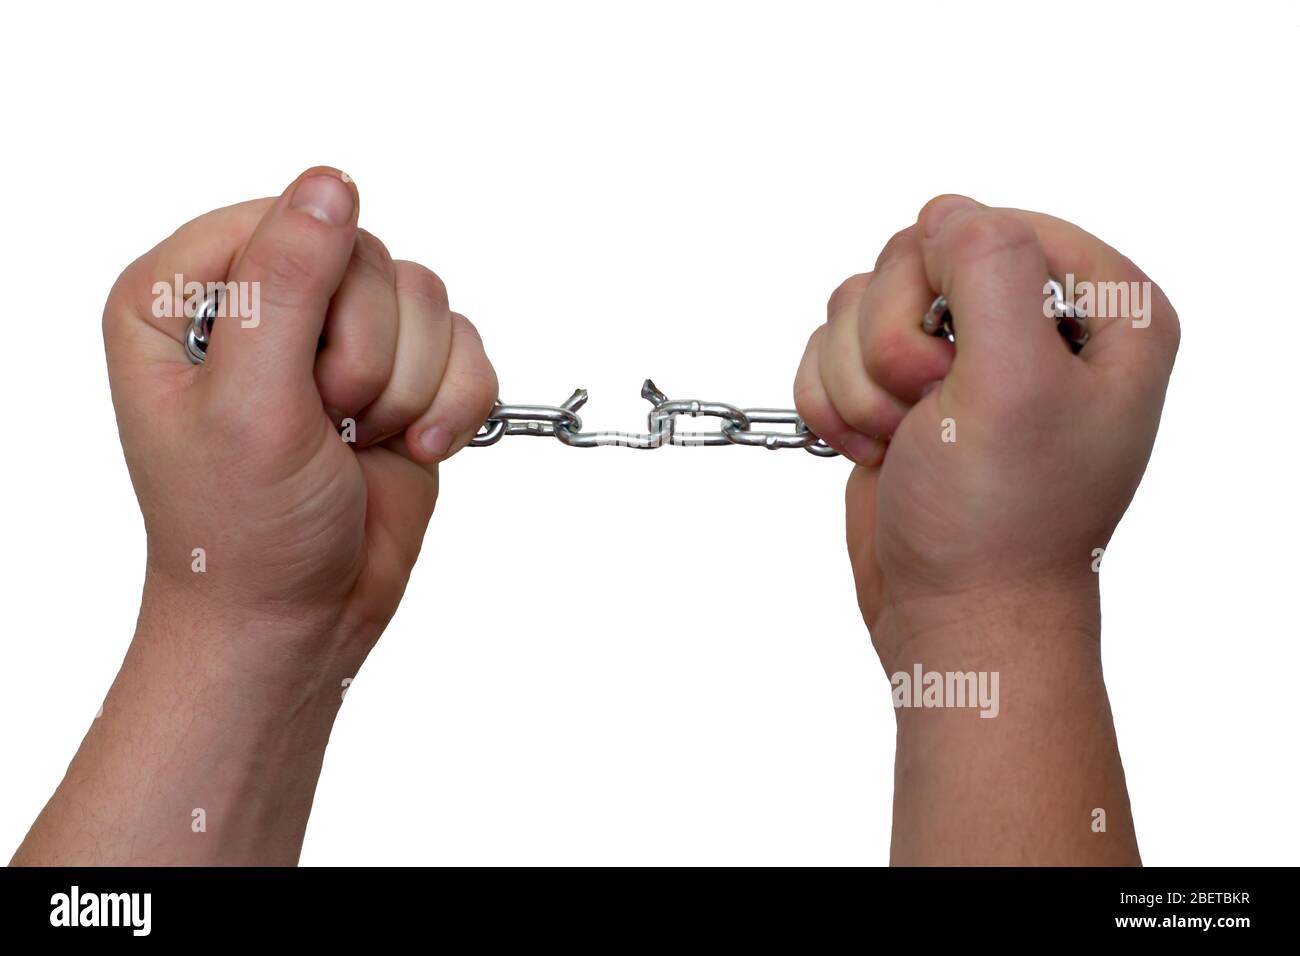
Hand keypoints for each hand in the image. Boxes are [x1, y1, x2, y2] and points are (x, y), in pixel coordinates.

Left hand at [104, 166, 496, 669]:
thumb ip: (287, 284)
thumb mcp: (249, 403)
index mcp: (184, 296)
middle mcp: (263, 305)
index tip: (295, 375)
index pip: (282, 219)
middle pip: (364, 256)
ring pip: (424, 296)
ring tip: (362, 440)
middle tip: (328, 420)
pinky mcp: (401, 376)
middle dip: (366, 355)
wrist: (299, 618)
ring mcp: (338, 340)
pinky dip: (455, 401)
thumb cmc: (242, 530)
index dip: (313, 290)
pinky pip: (464, 343)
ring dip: (411, 385)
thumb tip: (330, 182)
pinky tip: (416, 446)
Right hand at [794, 195, 1178, 666]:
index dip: (951, 285)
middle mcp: (1030, 323)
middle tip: (928, 411)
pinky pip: (827, 348)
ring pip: (858, 302)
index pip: (994, 225)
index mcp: (1102, 312)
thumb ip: (990, 268)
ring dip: (859, 383)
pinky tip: (873, 453)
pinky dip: (832, 404)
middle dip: (894, 345)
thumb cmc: (999, 522)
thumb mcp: (1014, 383)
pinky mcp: (898, 390)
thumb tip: (945, 211)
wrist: (954, 617)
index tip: (959, 363)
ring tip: (905, 442)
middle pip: (912, 258)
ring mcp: (959, 356)